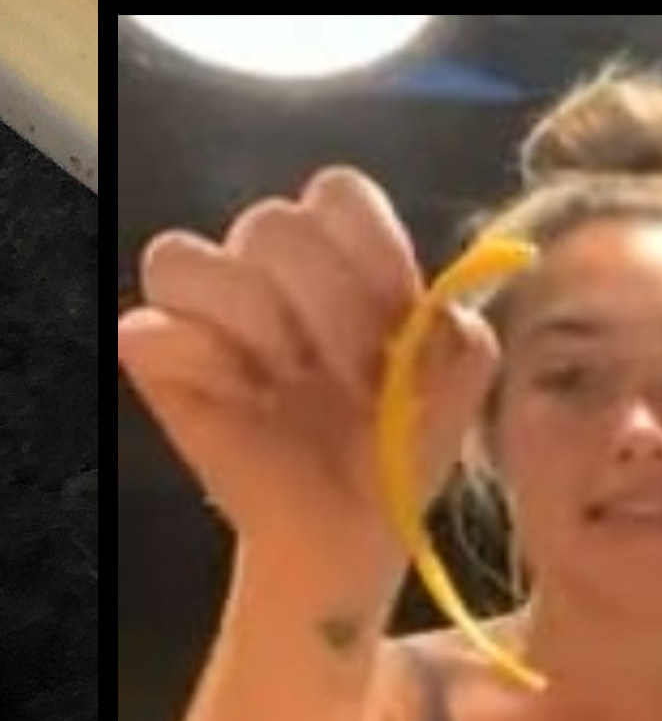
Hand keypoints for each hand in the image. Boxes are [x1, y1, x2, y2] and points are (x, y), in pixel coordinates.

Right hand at [118, 165, 502, 613]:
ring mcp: (204, 314)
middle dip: (325, 299)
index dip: (371, 247)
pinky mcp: (160, 367)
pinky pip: (144, 329)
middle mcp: (265, 269)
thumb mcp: (458, 380)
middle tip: (354, 374)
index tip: (399, 317)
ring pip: (180, 255)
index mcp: (340, 254)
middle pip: (268, 222)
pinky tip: (244, 401)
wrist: (354, 528)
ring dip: (252, 320)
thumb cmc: (399, 441)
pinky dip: (198, 361)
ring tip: (289, 381)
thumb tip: (436, 305)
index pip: (336, 192)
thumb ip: (458, 327)